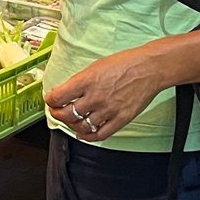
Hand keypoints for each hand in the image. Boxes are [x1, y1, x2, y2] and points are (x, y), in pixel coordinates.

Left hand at [45, 46, 163, 141]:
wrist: (149, 68)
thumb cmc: (125, 63)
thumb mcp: (95, 66)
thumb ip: (80, 80)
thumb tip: (65, 92)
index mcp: (87, 80)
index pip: (58, 97)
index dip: (50, 100)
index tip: (50, 99)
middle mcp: (95, 97)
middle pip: (66, 114)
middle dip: (57, 114)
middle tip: (56, 111)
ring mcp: (108, 110)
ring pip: (81, 127)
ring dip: (71, 125)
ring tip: (71, 121)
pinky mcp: (120, 119)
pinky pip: (100, 134)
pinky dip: (88, 136)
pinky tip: (84, 133)